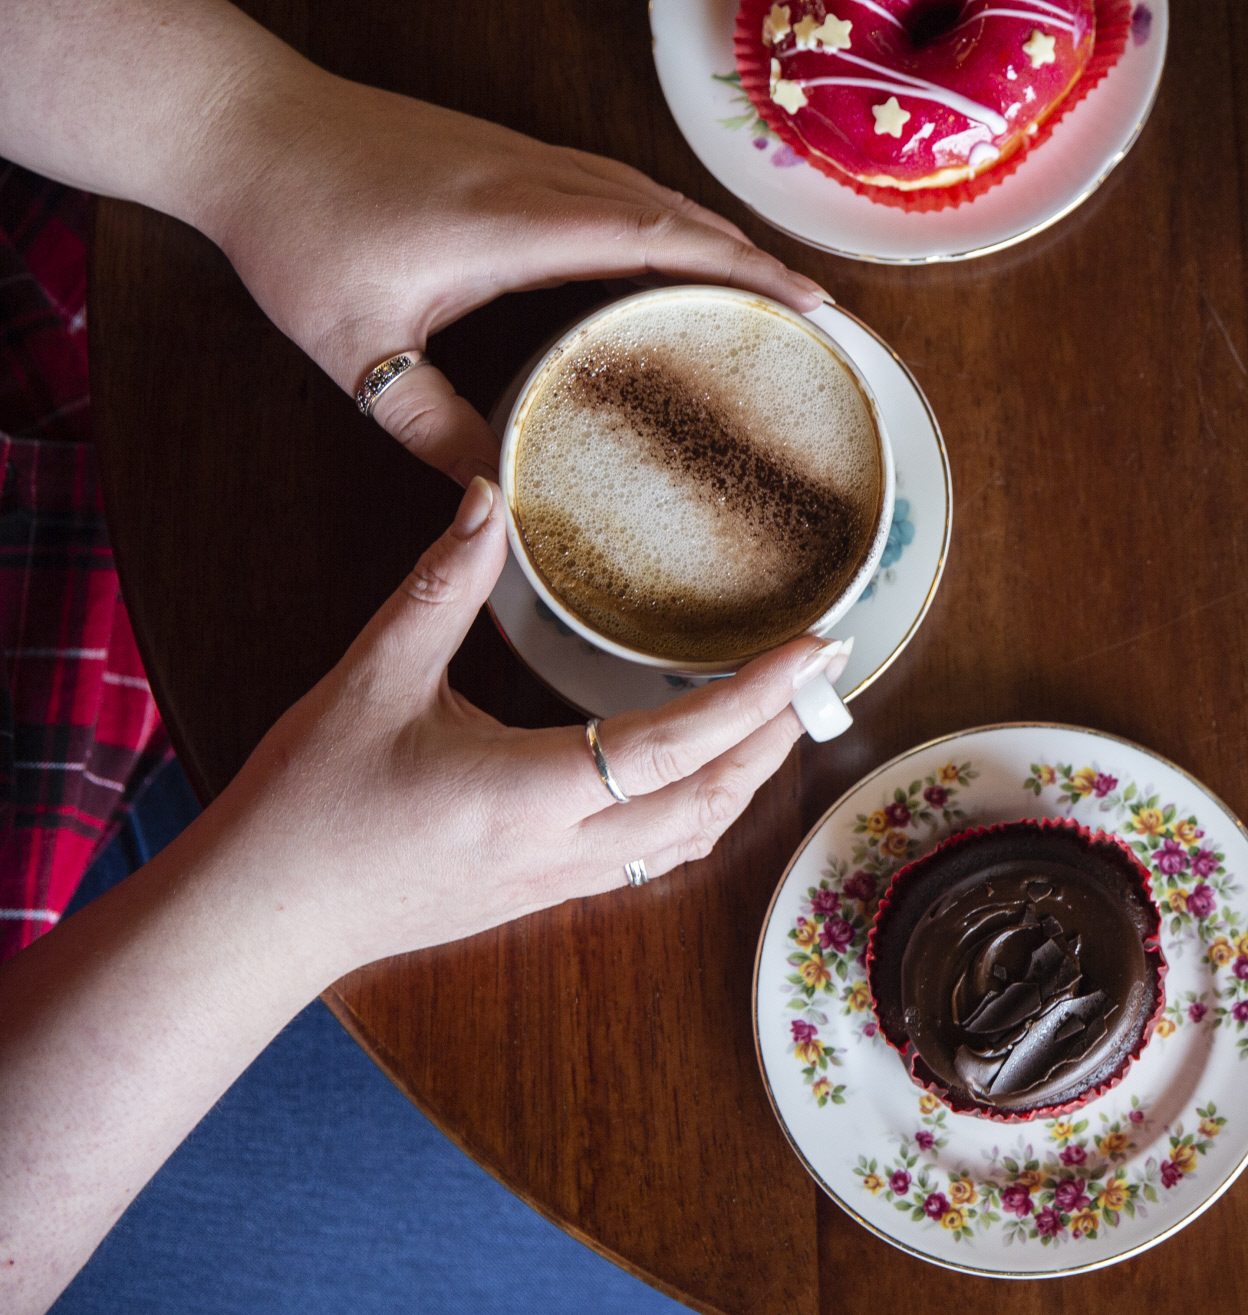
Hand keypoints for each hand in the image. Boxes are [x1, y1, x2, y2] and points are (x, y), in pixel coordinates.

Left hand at [205, 70, 828, 486]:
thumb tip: (495, 493)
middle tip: (816, 314)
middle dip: (755, 260)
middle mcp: (539, 179)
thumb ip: (429, 424)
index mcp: (520, 223)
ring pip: (650, 191)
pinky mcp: (509, 151)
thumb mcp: (356, 349)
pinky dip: (667, 216)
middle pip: (677, 213)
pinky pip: (616, 182)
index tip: (809, 305)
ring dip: (715, 234)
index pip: (662, 240)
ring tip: (764, 288)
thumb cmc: (298, 227)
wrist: (244, 125)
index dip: (744, 271)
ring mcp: (527, 156)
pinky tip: (672, 246)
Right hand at [213, 474, 835, 971]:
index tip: (814, 650)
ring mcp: (555, 884)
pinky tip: (705, 771)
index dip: (756, 698)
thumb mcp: (368, 682)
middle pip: (709, 802)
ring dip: (747, 779)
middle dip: (777, 739)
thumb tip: (485, 498)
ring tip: (781, 714)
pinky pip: (650, 859)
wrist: (253, 921)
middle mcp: (559, 851)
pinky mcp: (541, 896)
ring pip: (687, 841)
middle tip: (821, 672)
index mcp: (526, 796)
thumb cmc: (304, 806)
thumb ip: (437, 590)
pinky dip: (700, 810)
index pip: (674, 746)